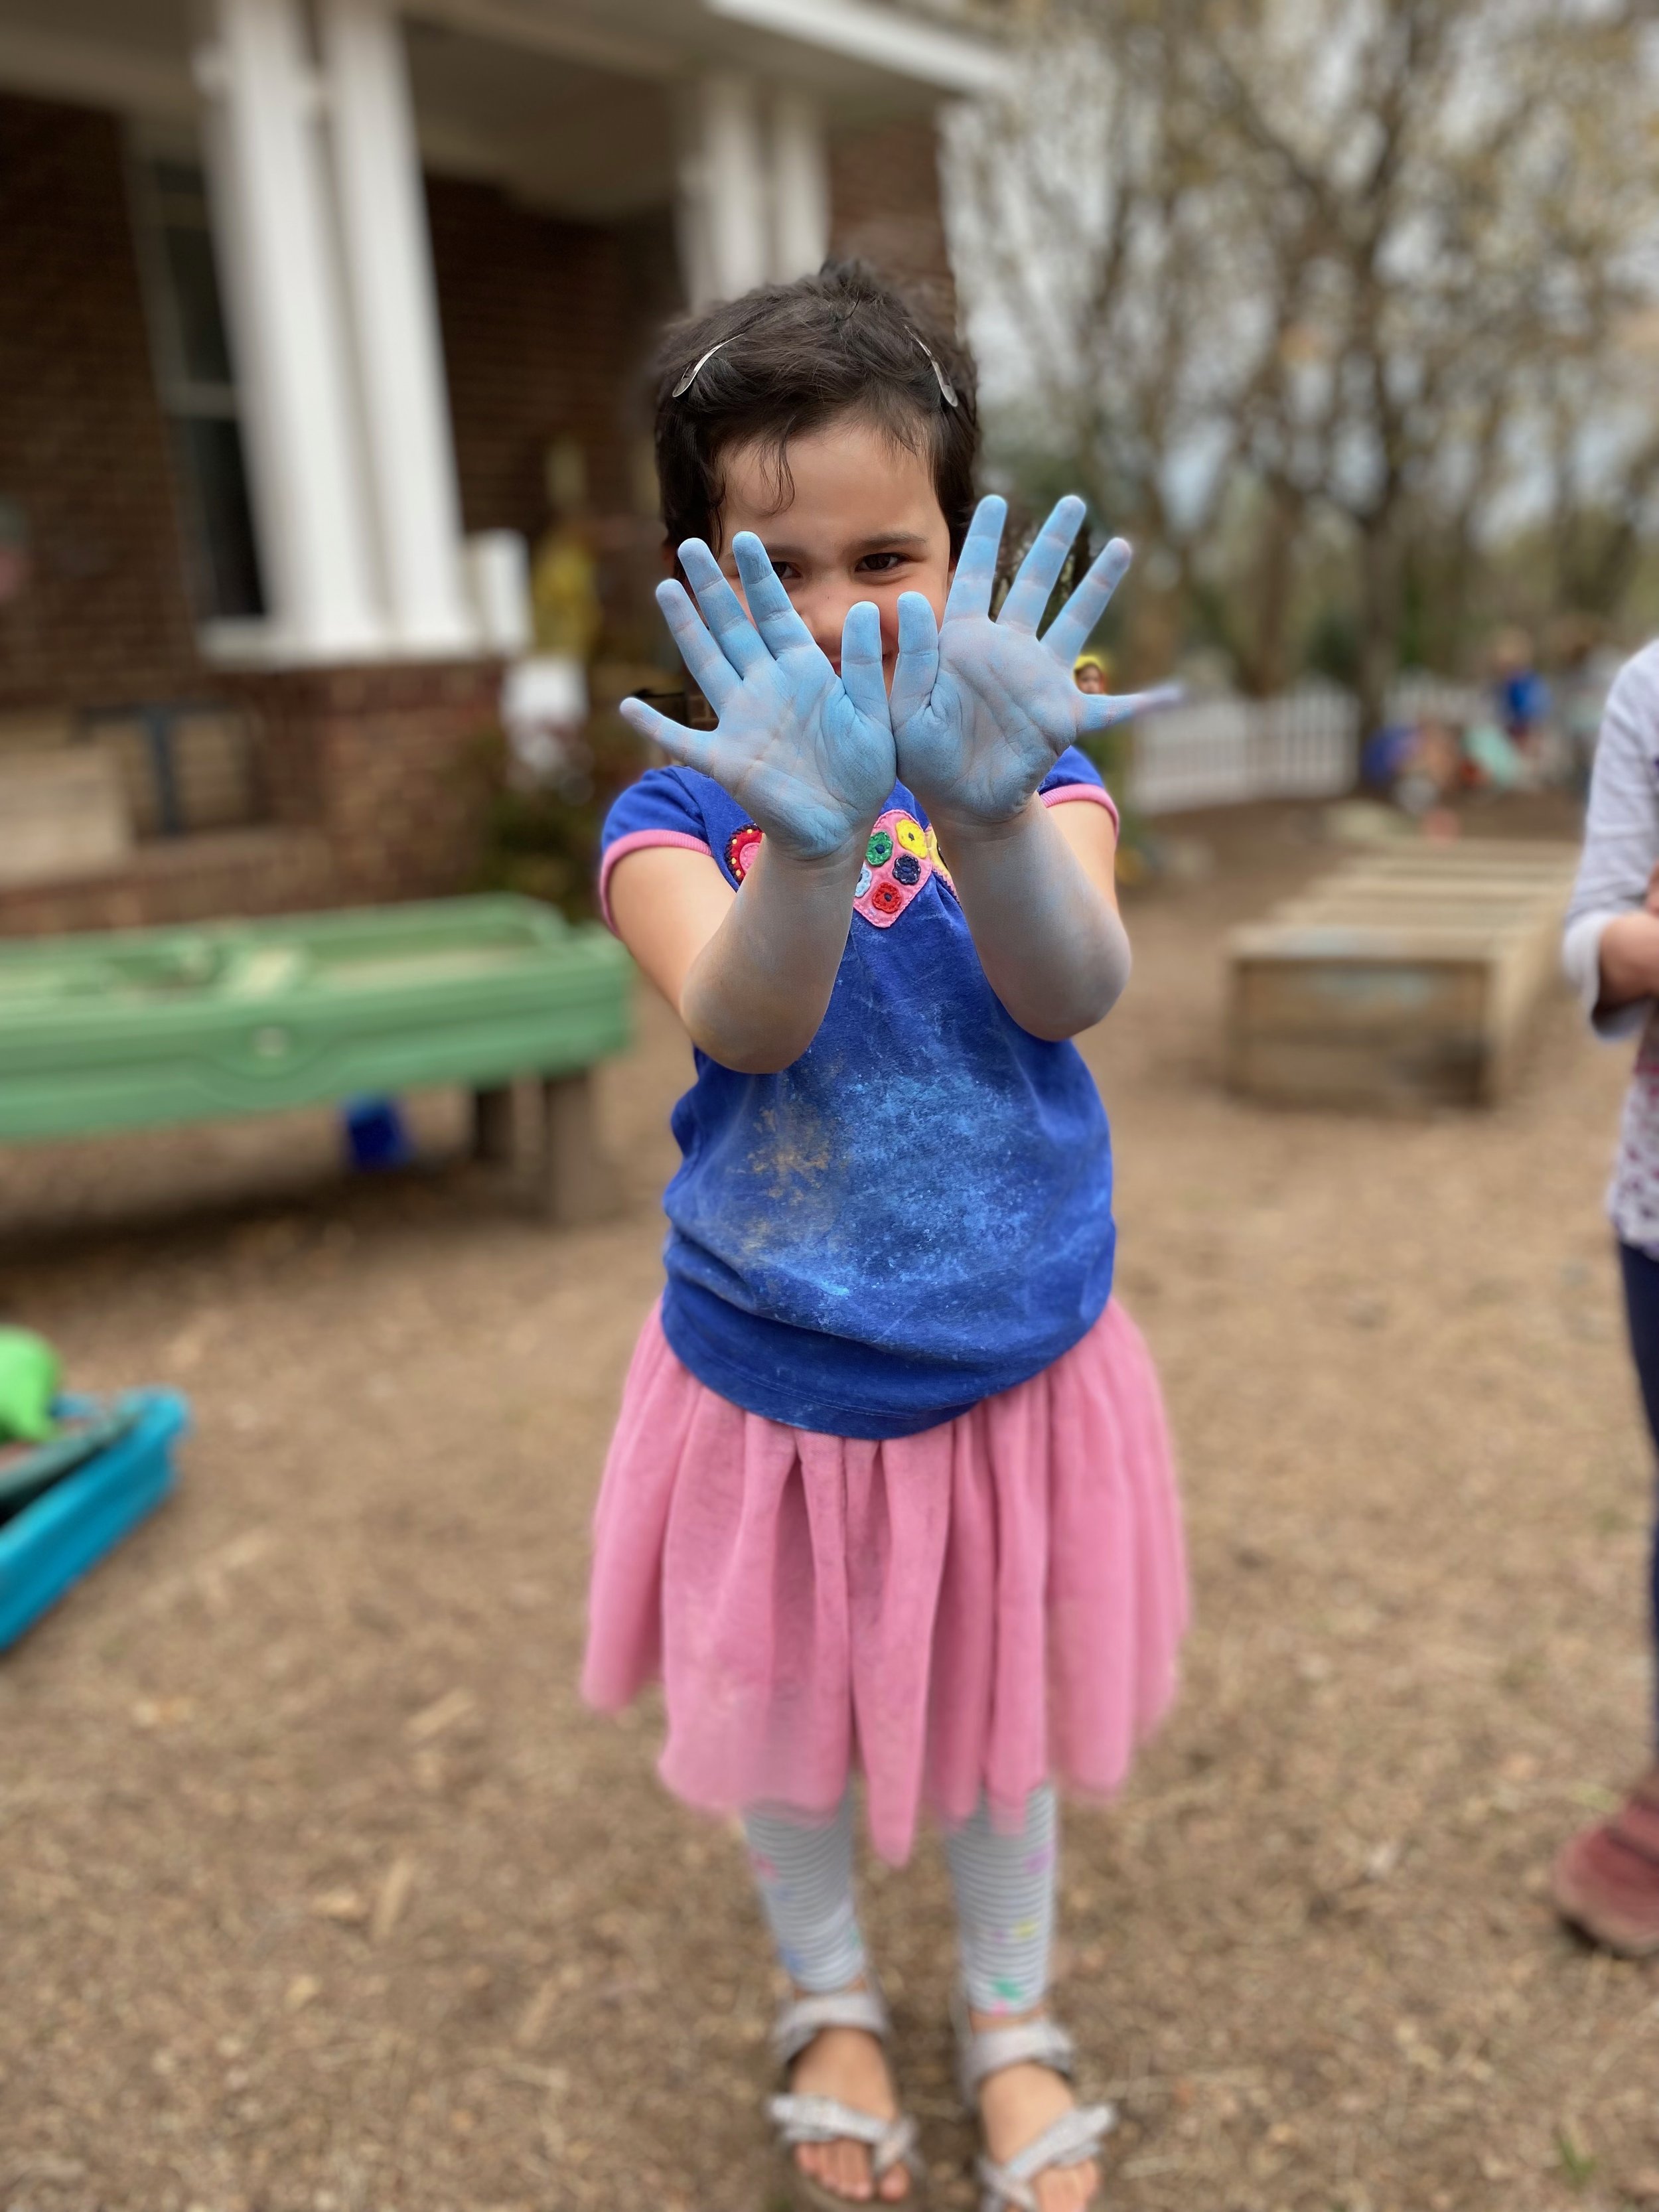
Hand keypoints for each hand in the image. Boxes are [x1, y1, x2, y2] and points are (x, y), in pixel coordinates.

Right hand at [619, 534, 893, 862]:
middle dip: (712, 586)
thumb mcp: (876, 716)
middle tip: (690, 543)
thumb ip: (869, 667)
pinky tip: (626, 708)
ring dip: (685, 628)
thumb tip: (864, 609)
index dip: (760, 577)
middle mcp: (765, 687)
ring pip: (706, 663)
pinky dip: (654, 727)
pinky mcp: (725, 760)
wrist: (839, 827)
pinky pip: (682, 740)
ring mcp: (741, 721)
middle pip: (732, 626)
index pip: (776, 613)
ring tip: (665, 589)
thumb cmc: (863, 772)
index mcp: (803, 672)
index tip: (746, 537)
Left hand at [888, 494, 1175, 835]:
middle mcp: (1009, 650)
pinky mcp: (1065, 717)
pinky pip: (1115, 709)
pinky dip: (1147, 703)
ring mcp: (1041, 680)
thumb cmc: (923, 757)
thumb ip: (911, 658)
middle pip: (1033, 583)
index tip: (999, 499)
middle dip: (1054, 542)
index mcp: (966, 642)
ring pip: (1076, 622)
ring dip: (1099, 585)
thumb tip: (914, 600)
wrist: (960, 801)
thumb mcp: (903, 709)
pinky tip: (1179, 694)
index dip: (985, 538)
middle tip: (1074, 502)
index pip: (973, 577)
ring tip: (1123, 545)